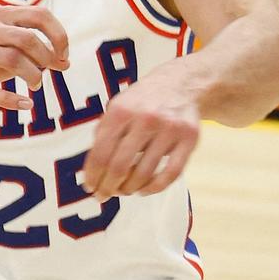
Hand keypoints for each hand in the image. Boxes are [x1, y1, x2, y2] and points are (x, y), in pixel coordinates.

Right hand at [0, 5, 69, 110]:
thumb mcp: (8, 44)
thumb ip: (35, 50)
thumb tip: (65, 62)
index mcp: (1, 15)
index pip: (40, 15)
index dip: (58, 35)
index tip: (63, 55)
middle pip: (28, 38)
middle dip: (46, 57)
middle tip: (51, 71)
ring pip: (14, 60)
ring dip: (33, 76)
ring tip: (36, 85)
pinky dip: (13, 100)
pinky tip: (26, 104)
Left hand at [82, 66, 199, 199]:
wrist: (181, 83)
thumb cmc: (143, 101)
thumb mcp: (118, 106)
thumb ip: (104, 132)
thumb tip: (92, 169)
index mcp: (122, 110)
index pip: (101, 152)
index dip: (92, 175)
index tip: (90, 188)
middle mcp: (145, 119)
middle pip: (120, 166)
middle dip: (108, 187)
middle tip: (104, 196)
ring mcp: (169, 129)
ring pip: (144, 174)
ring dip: (129, 189)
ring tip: (124, 191)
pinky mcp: (188, 139)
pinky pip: (170, 174)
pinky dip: (154, 188)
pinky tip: (144, 190)